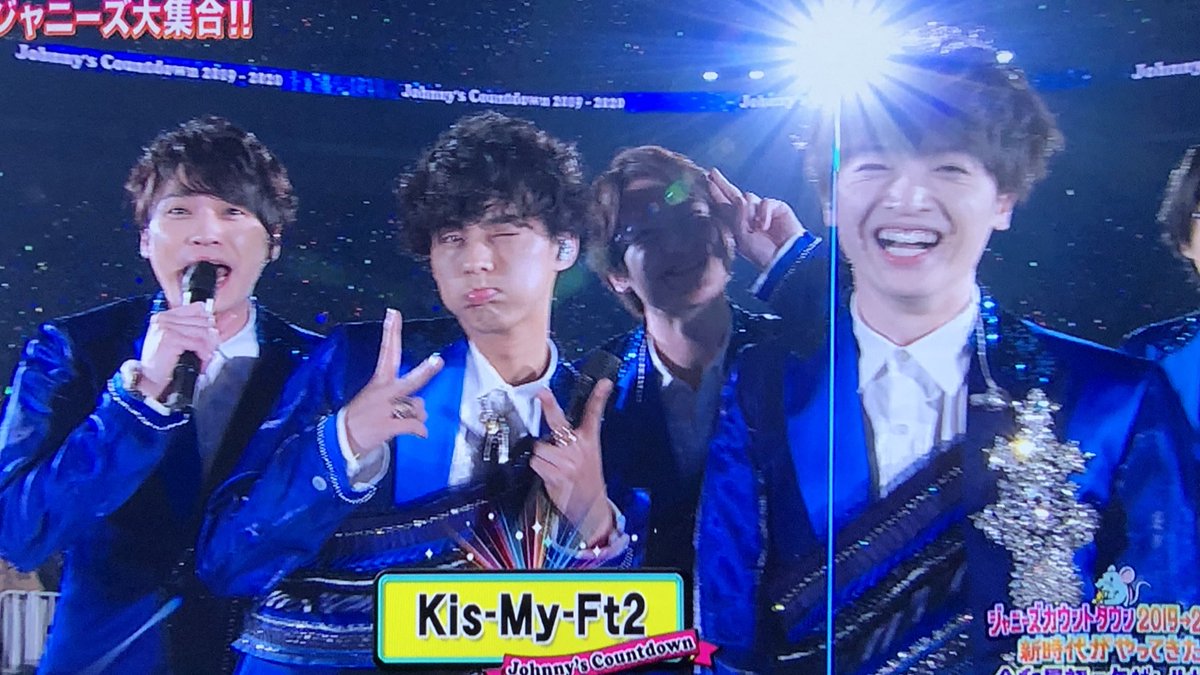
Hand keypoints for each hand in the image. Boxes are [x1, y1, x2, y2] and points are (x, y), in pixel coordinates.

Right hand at [137, 302, 220, 399]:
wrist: (150, 380)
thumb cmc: (163, 363)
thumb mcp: (177, 340)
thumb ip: (192, 329)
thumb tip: (215, 327)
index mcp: (165, 316)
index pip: (197, 308)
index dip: (208, 322)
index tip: (212, 335)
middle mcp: (163, 319)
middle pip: (203, 320)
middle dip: (211, 336)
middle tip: (212, 348)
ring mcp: (165, 327)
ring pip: (203, 332)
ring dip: (209, 346)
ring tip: (206, 355)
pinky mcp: (169, 338)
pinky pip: (198, 343)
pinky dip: (204, 352)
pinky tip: (203, 359)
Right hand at [342, 309, 443, 454]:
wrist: (342, 438)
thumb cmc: (362, 416)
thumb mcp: (374, 397)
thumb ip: (400, 395)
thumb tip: (422, 405)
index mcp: (379, 381)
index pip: (387, 352)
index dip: (391, 332)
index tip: (394, 313)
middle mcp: (385, 392)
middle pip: (411, 380)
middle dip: (426, 371)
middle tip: (437, 361)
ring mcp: (387, 409)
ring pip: (419, 407)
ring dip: (417, 416)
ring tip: (402, 421)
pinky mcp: (389, 425)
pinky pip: (415, 426)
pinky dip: (419, 431)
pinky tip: (417, 433)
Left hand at [531, 379, 614, 545]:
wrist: (589, 506)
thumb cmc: (585, 477)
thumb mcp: (588, 454)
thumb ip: (575, 439)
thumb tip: (558, 428)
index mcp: (589, 441)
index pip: (594, 415)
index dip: (599, 397)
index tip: (604, 383)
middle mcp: (578, 448)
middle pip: (559, 422)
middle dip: (549, 406)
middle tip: (542, 393)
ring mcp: (567, 462)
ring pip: (539, 448)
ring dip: (540, 456)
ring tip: (552, 464)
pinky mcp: (556, 474)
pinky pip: (536, 463)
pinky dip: (539, 468)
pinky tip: (550, 474)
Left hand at [707, 167, 805, 270]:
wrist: (784, 257)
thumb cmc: (762, 252)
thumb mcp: (741, 238)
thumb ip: (736, 218)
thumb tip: (739, 199)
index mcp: (737, 223)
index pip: (724, 205)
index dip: (716, 194)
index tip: (706, 183)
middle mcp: (748, 214)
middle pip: (733, 194)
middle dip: (723, 184)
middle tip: (712, 173)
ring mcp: (762, 209)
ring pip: (748, 197)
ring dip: (749, 212)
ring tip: (754, 228)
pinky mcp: (777, 207)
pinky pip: (765, 202)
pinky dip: (764, 214)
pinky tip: (764, 226)